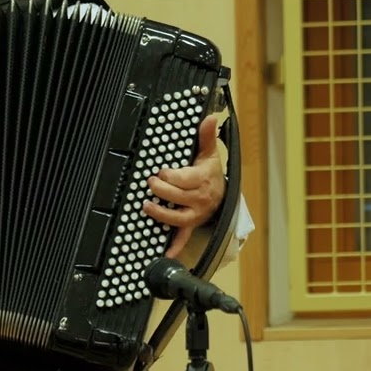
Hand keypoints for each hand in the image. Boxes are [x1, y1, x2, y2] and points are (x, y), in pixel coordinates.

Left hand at [142, 114, 226, 257]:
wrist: (223, 196)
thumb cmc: (211, 173)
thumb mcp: (209, 154)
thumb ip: (207, 136)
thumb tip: (211, 117)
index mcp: (203, 180)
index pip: (186, 179)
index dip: (171, 176)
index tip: (161, 171)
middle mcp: (200, 200)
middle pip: (179, 197)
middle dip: (162, 190)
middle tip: (150, 183)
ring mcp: (195, 214)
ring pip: (178, 218)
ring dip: (161, 214)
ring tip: (146, 207)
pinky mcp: (191, 225)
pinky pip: (184, 238)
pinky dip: (175, 247)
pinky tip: (164, 253)